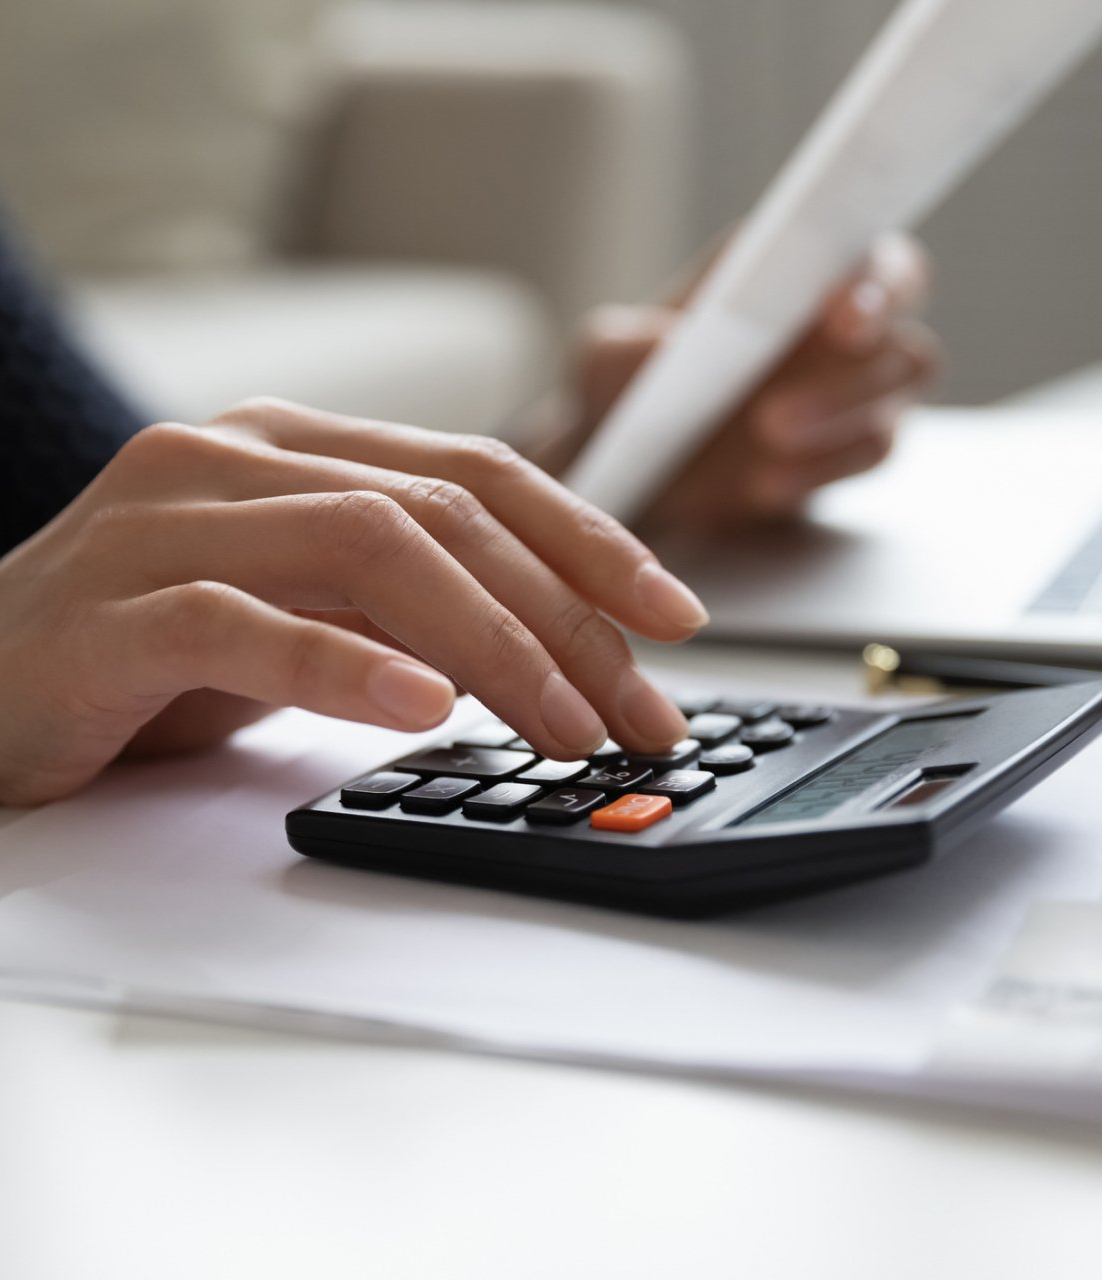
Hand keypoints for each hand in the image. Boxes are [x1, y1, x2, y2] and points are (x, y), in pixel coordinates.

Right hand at [0, 399, 705, 805]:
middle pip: (448, 512)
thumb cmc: (153, 653)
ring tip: (564, 727)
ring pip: (371, 548)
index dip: (591, 541)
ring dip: (493, 644)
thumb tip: (560, 649)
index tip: (672, 616)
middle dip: (566, 617)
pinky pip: (245, 626)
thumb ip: (412, 604)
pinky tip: (425, 710)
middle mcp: (236, 457)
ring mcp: (164, 521)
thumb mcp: (311, 612)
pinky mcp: (106, 609)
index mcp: (299, 448)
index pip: (479, 472)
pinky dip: (347, 666)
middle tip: (637, 710)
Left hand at [557, 231, 937, 529]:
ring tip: (766, 444)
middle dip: (859, 370)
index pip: (868, 253)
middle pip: (901, 331)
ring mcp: (851, 388)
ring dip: (840, 421)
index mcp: (791, 267)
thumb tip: (668, 347)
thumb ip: (627, 348)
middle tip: (777, 412)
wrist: (631, 471)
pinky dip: (824, 470)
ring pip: (896, 396)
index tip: (840, 309)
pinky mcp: (845, 449)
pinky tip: (767, 484)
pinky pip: (868, 454)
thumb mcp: (603, 362)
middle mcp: (836, 321)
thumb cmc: (624, 390)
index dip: (873, 277)